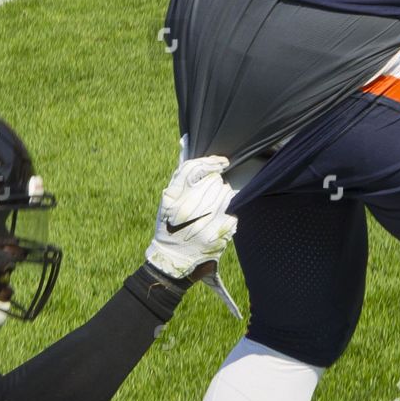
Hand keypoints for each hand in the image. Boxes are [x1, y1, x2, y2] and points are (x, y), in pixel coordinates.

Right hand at [145, 155, 236, 280]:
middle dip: (216, 184)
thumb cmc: (169, 226)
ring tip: (213, 207)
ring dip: (223, 197)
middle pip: (213, 181)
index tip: (221, 162)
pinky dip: (228, 215)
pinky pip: (231, 213)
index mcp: (172, 198)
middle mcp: (188, 209)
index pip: (193, 168)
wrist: (172, 259)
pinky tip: (217, 220)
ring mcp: (204, 222)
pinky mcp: (218, 234)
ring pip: (225, 194)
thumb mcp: (168, 199)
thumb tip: (186, 140)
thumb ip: (180, 173)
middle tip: (210, 194)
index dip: (210, 162)